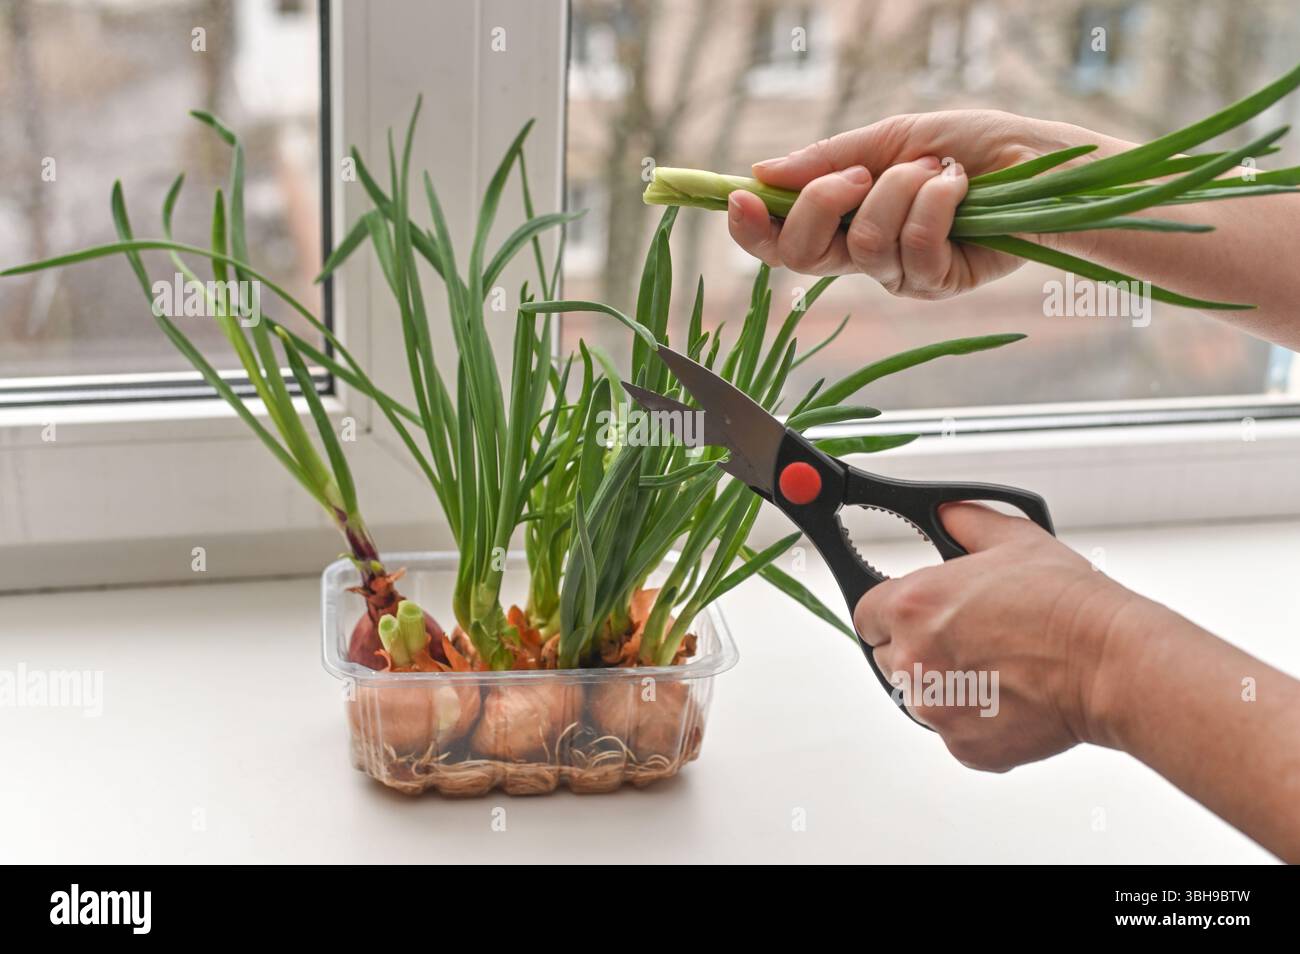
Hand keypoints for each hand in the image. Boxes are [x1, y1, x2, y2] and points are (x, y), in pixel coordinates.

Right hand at [728, 110, 1095, 297]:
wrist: (1038, 160)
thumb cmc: (971, 145)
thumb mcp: (892, 136)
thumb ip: (828, 157)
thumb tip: (763, 171)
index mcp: (844, 217)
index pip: (779, 240)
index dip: (751, 228)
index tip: (741, 196)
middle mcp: (863, 252)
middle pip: (801, 255)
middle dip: (821, 205)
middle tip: (860, 174)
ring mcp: (898, 273)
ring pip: (864, 244)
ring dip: (902, 190)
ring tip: (939, 169)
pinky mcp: (936, 285)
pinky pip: (914, 250)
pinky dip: (936, 204)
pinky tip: (959, 188)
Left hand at [853, 502, 1139, 771]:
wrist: (1109, 662)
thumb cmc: (1066, 605)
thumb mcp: (1012, 539)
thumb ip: (965, 523)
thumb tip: (946, 514)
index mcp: (913, 606)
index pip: (866, 615)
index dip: (891, 614)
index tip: (911, 616)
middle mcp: (914, 659)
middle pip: (889, 657)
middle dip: (918, 647)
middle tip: (967, 639)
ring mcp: (935, 707)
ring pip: (921, 696)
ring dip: (946, 684)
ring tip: (997, 667)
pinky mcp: (963, 746)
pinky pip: (954, 730)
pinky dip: (975, 718)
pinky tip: (1010, 696)